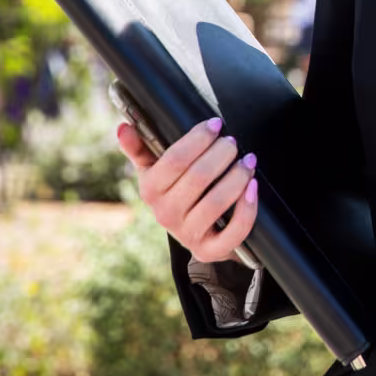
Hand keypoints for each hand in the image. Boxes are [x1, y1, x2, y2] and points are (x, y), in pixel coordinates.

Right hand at [115, 116, 259, 262]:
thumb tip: (123, 127)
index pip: (175, 160)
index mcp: (150, 190)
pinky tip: (253, 187)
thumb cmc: (174, 191)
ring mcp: (188, 234)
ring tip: (248, 161)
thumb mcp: (154, 170)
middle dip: (222, 154)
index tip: (216, 124)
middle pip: (199, 177)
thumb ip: (139, 148)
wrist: (192, 232)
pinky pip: (234, 232)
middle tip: (233, 143)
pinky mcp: (210, 250)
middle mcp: (166, 214)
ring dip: (238, 177)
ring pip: (217, 202)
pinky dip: (247, 208)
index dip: (199, 139)